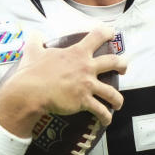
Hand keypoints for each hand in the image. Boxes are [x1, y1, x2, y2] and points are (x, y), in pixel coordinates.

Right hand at [0, 26, 127, 132]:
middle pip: (114, 62)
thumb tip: (34, 34)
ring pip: (112, 92)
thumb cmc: (32, 72)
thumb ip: (36, 41)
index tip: (112, 34)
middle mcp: (87, 67)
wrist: (31, 92)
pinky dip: (106, 117)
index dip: (108, 33)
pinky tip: (106, 121)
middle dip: (122, 65)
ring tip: (118, 104)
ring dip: (118, 99)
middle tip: (123, 69)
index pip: (98, 35)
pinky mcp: (84, 101)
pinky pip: (101, 111)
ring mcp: (87, 85)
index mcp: (77, 52)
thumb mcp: (33, 51)